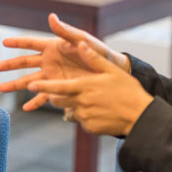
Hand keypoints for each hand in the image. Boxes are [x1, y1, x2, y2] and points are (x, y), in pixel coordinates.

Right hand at [0, 13, 128, 110]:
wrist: (111, 70)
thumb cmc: (98, 51)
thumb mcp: (82, 40)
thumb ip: (65, 31)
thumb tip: (51, 17)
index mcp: (54, 47)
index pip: (31, 44)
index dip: (17, 43)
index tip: (3, 43)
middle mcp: (50, 61)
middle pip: (24, 63)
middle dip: (9, 66)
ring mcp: (53, 76)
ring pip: (30, 81)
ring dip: (16, 85)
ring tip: (1, 89)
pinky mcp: (60, 88)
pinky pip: (44, 96)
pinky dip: (35, 102)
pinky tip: (25, 108)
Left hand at [28, 42, 152, 135]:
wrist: (140, 117)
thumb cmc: (128, 91)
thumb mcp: (111, 71)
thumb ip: (93, 58)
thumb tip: (80, 44)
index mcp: (84, 87)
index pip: (57, 87)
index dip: (42, 87)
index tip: (30, 86)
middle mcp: (81, 102)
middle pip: (59, 100)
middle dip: (57, 95)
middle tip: (66, 91)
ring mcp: (85, 116)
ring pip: (70, 110)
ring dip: (74, 105)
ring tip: (93, 101)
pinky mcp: (89, 128)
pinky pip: (81, 120)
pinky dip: (86, 115)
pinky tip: (100, 111)